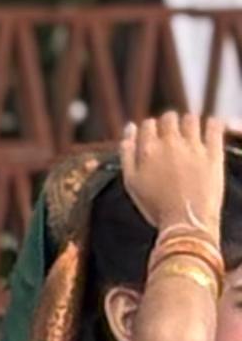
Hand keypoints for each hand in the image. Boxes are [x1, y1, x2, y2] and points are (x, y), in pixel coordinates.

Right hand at [119, 109, 230, 248]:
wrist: (186, 222)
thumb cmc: (156, 207)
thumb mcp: (131, 182)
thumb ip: (127, 152)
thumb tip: (130, 127)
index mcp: (148, 150)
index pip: (147, 124)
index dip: (150, 130)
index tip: (155, 139)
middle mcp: (170, 143)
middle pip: (169, 118)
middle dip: (169, 123)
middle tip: (173, 136)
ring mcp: (193, 147)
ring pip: (190, 119)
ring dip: (189, 122)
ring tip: (191, 133)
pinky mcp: (213, 153)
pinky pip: (214, 127)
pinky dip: (212, 124)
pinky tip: (210, 128)